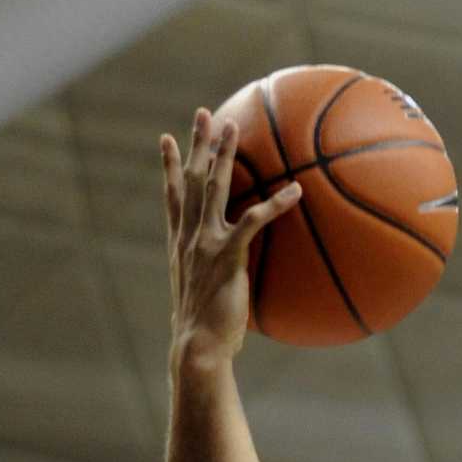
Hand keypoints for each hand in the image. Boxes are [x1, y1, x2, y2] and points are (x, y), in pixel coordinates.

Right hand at [159, 107, 301, 363]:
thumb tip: (226, 285)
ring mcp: (206, 244)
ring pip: (214, 188)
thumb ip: (212, 280)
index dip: (170, 167)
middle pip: (193, 180)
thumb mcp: (202, 299)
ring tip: (233, 127)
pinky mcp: (227, 256)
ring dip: (224, 155)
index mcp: (180, 246)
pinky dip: (275, 204)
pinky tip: (295, 190)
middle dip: (198, 144)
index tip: (166, 140)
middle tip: (204, 113)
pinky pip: (253, 220)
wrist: (197, 348)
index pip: (173, 198)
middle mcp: (189, 238)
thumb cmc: (203, 334)